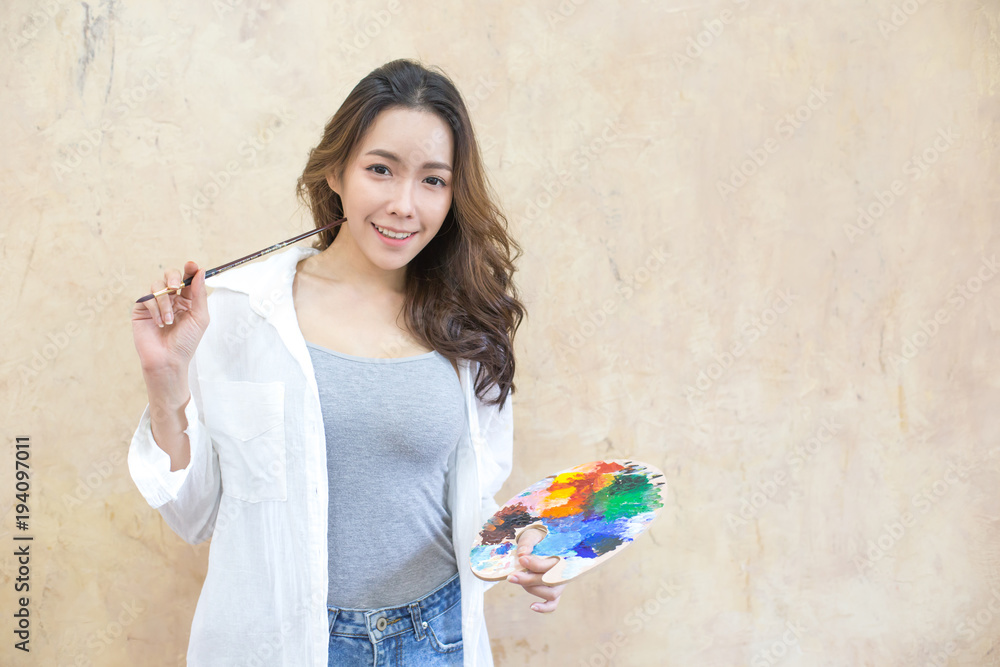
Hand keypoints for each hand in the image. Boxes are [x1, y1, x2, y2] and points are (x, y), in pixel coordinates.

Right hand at [131, 260, 209, 375]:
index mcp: (187, 300)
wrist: (167, 360)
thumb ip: (199, 294)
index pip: (188, 279)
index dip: (190, 269)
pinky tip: (159, 324)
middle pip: (170, 275)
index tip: (192, 265)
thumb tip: (201, 270)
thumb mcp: (199, 317)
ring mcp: (156, 303)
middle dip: (173, 278)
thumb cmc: (186, 341)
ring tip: (169, 321)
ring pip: (158, 286)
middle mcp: (172, 299)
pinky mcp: (142, 309)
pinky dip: (155, 310)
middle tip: (175, 287)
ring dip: (165, 303)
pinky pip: (147, 298)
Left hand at [506, 527, 566, 612]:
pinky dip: (544, 608)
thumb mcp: (533, 534)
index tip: (521, 559)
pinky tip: (532, 606)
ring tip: (516, 579)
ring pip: (550, 594)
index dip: (534, 564)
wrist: (544, 542)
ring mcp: (560, 584)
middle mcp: (564, 572)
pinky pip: (553, 604)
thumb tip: (522, 555)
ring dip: (532, 589)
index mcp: (562, 556)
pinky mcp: (555, 592)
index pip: (550, 566)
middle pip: (548, 581)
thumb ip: (528, 542)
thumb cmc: (539, 538)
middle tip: (511, 576)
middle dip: (528, 579)